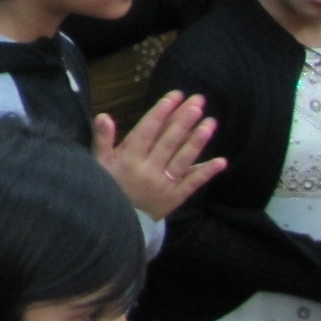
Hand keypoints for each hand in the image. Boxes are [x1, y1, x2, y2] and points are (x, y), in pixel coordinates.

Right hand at [94, 91, 224, 221]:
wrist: (115, 224)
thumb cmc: (107, 187)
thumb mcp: (98, 163)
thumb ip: (102, 139)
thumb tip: (104, 116)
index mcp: (129, 158)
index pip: (148, 130)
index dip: (161, 112)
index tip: (174, 96)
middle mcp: (149, 169)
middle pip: (169, 141)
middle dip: (184, 120)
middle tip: (198, 102)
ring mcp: (165, 184)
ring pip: (183, 159)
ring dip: (197, 141)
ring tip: (210, 122)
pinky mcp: (176, 198)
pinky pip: (193, 183)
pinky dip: (207, 172)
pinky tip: (222, 161)